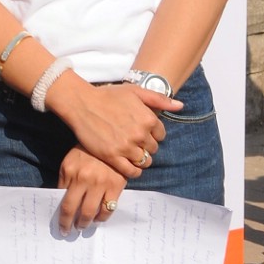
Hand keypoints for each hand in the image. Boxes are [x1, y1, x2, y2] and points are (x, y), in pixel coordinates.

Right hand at [46, 75, 180, 176]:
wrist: (82, 103)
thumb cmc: (108, 95)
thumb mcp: (135, 92)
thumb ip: (159, 99)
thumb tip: (180, 106)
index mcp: (148, 119)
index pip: (161, 135)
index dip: (152, 134)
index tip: (142, 132)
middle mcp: (140, 134)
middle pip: (153, 149)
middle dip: (146, 146)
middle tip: (134, 142)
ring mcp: (126, 147)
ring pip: (144, 161)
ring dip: (141, 159)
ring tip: (131, 154)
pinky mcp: (112, 156)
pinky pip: (131, 172)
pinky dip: (134, 172)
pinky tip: (129, 166)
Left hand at [57, 147, 125, 230]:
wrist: (112, 141)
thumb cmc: (87, 153)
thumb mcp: (70, 162)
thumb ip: (65, 181)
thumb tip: (61, 202)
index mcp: (70, 172)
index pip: (62, 200)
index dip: (60, 216)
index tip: (60, 225)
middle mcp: (84, 179)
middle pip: (73, 210)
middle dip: (70, 224)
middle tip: (69, 231)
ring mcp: (101, 183)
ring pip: (90, 212)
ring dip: (85, 223)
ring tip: (83, 226)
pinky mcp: (116, 186)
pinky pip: (108, 209)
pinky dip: (102, 217)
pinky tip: (98, 219)